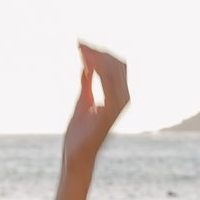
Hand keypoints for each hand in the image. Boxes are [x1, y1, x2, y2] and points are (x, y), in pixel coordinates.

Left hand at [61, 41, 129, 180]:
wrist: (76, 155)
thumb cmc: (79, 134)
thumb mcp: (83, 101)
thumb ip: (87, 84)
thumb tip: (86, 65)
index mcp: (118, 96)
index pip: (115, 66)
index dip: (100, 53)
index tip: (81, 44)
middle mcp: (123, 98)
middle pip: (116, 65)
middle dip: (98, 52)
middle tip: (79, 44)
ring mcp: (119, 105)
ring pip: (114, 71)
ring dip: (97, 57)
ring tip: (80, 50)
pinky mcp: (111, 112)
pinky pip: (108, 84)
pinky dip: (98, 70)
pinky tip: (85, 63)